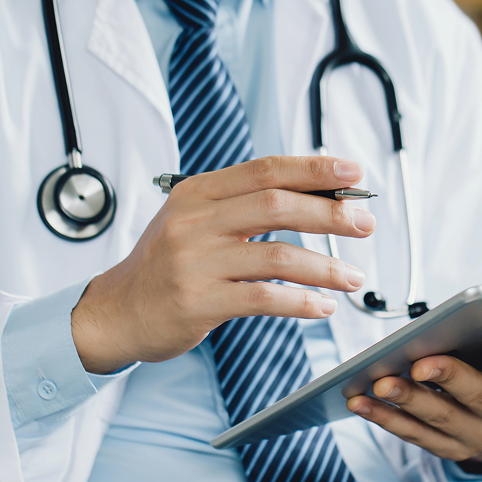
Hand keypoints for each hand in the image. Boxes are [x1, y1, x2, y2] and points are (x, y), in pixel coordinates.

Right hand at [72, 156, 374, 373]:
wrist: (116, 313)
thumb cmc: (166, 268)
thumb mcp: (194, 222)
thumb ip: (242, 207)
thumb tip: (316, 196)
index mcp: (197, 193)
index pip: (265, 170)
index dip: (314, 168)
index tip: (353, 172)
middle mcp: (195, 222)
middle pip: (277, 205)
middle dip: (331, 212)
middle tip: (364, 223)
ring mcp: (195, 262)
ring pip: (277, 255)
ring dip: (325, 267)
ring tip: (353, 277)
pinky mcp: (198, 302)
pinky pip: (263, 298)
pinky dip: (301, 302)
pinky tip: (323, 307)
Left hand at [345, 303, 481, 462]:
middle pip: (479, 396)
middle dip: (448, 378)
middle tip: (421, 361)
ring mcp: (478, 438)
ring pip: (440, 419)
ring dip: (407, 400)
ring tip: (379, 380)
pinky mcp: (448, 450)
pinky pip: (413, 436)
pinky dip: (385, 418)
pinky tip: (361, 399)